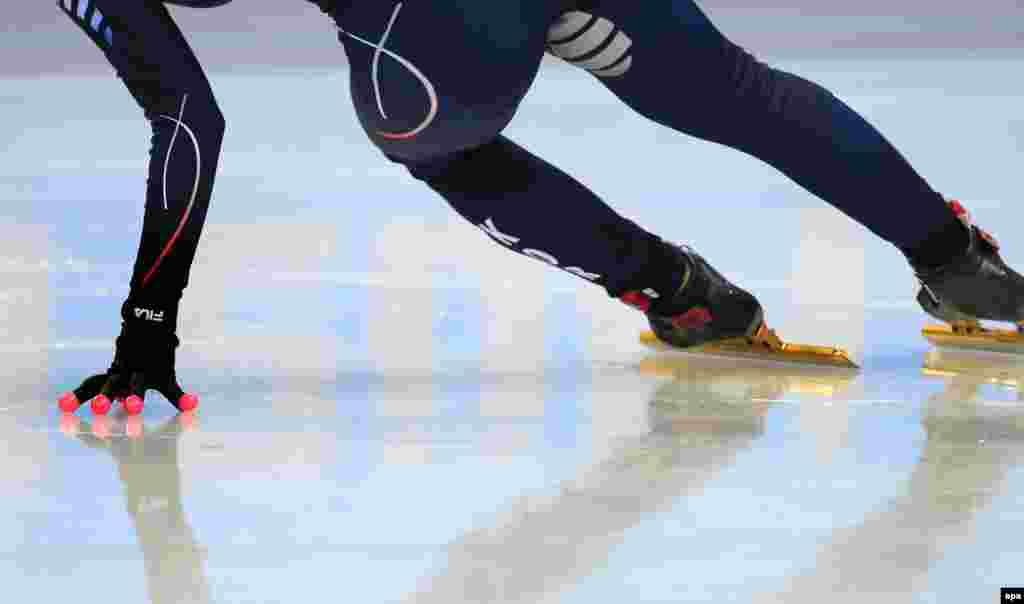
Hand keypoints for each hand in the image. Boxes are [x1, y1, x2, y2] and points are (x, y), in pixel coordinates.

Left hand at [58, 322, 197, 414]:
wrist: (154, 310)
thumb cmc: (139, 336)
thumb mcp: (126, 355)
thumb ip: (118, 376)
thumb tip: (119, 399)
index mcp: (115, 368)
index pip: (92, 383)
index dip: (77, 395)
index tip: (63, 405)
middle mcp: (126, 369)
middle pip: (112, 384)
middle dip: (105, 397)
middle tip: (98, 409)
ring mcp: (145, 369)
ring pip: (138, 384)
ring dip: (136, 397)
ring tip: (134, 409)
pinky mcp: (164, 372)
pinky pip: (173, 389)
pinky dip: (182, 399)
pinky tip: (189, 406)